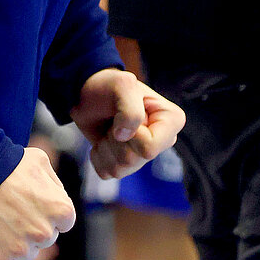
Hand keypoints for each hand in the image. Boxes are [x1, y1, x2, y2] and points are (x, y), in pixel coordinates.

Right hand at [0, 148, 75, 259]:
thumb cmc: (4, 166)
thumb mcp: (39, 161)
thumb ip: (54, 184)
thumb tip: (56, 196)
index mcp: (61, 210)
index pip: (63, 222)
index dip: (47, 212)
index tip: (34, 205)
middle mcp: (44, 233)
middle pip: (44, 238)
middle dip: (32, 227)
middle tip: (13, 210)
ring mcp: (21, 249)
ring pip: (25, 252)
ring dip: (15, 241)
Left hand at [70, 67, 184, 178]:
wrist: (87, 94)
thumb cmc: (108, 86)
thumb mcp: (122, 85)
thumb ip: (130, 110)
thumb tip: (124, 137)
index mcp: (172, 121)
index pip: (150, 148)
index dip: (131, 134)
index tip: (124, 114)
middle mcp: (163, 140)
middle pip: (132, 160)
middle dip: (115, 140)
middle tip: (114, 120)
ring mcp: (144, 155)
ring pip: (119, 170)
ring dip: (105, 147)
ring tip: (109, 127)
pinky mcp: (125, 165)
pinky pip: (107, 173)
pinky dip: (97, 156)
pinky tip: (102, 139)